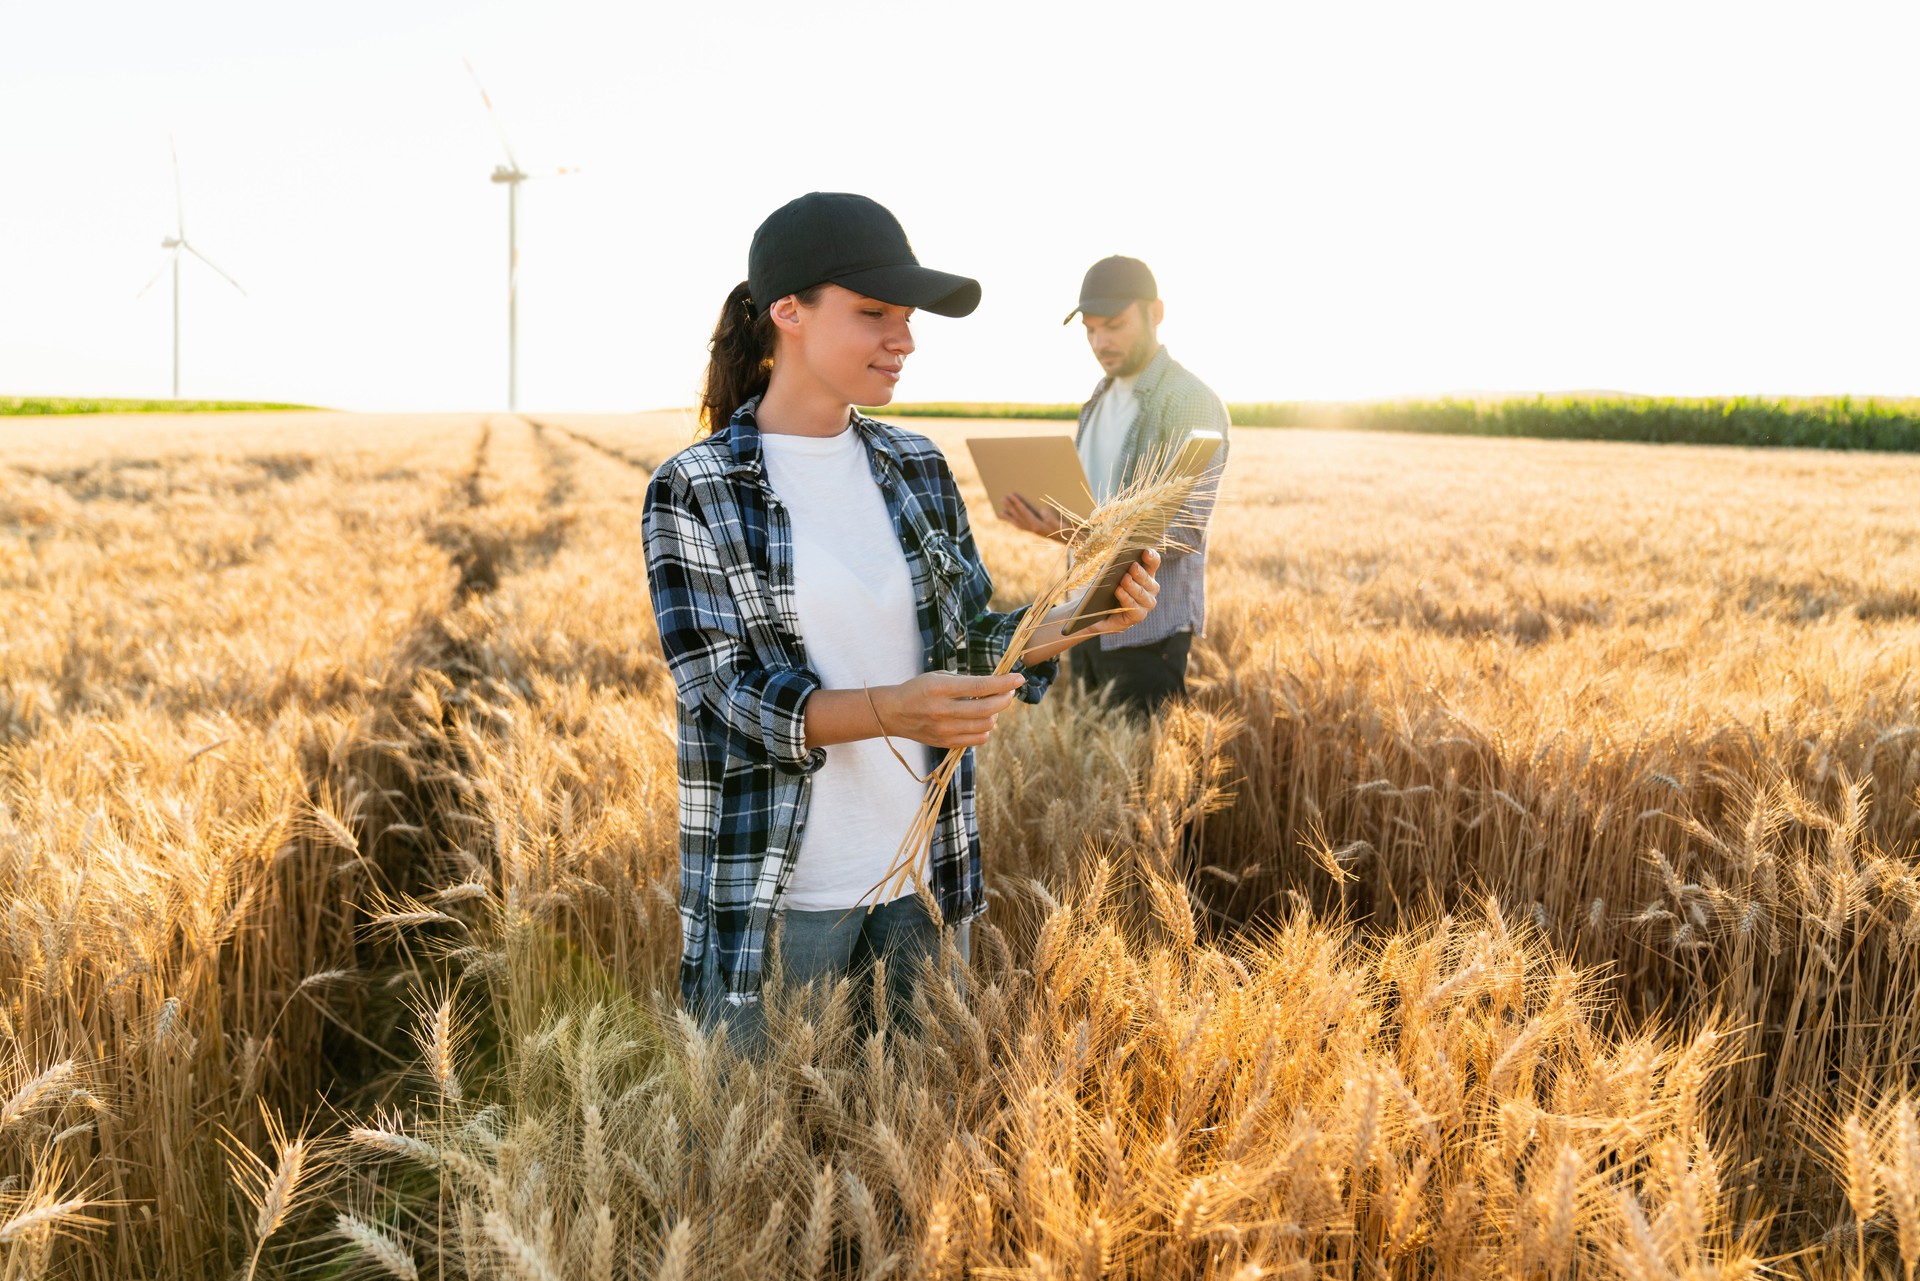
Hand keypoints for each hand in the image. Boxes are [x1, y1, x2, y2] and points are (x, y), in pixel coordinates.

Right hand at [872, 671, 1025, 748]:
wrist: (893, 713)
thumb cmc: (918, 689)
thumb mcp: (938, 677)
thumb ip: (965, 683)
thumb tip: (996, 686)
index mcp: (940, 689)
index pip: (980, 687)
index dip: (1003, 683)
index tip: (1018, 679)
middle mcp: (942, 711)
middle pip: (987, 708)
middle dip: (1005, 699)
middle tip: (1008, 692)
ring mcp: (944, 730)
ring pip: (985, 726)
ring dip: (995, 714)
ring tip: (991, 706)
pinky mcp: (945, 743)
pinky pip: (977, 740)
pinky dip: (985, 730)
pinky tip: (981, 720)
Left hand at [998, 493, 1067, 538]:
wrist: (1074, 540)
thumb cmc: (1069, 530)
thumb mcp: (1062, 524)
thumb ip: (1052, 519)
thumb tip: (1042, 510)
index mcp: (1039, 526)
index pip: (1025, 512)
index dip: (1018, 504)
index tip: (1012, 495)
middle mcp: (1034, 529)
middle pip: (1019, 517)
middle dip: (1011, 507)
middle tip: (1003, 498)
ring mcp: (1034, 531)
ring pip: (1018, 523)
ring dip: (1010, 516)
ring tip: (1001, 510)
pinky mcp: (1036, 532)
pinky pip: (1022, 527)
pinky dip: (1015, 523)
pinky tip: (1011, 520)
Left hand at [1082, 547, 1161, 635]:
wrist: (1095, 611)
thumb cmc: (1104, 587)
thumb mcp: (1108, 574)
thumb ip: (1115, 564)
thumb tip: (1113, 551)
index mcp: (1146, 574)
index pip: (1153, 563)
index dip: (1151, 557)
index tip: (1145, 551)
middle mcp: (1150, 589)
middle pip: (1149, 580)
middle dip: (1140, 573)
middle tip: (1132, 566)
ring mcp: (1145, 604)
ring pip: (1143, 595)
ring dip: (1133, 586)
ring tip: (1124, 579)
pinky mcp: (1137, 616)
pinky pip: (1135, 609)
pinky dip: (1126, 599)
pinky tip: (1119, 592)